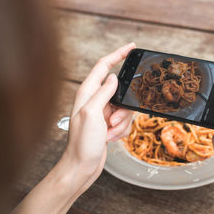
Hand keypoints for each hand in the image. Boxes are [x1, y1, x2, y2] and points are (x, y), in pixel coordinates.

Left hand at [4, 44, 135, 213]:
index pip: (104, 66)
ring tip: (108, 132)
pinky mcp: (109, 123)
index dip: (118, 54)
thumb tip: (113, 77)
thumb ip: (104, 92)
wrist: (82, 166)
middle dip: (124, 108)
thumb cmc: (82, 143)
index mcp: (88, 92)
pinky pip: (125, 120)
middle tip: (113, 121)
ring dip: (121, 122)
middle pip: (121, 91)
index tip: (132, 46)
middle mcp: (95, 100)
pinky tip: (109, 138)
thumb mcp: (92, 114)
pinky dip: (121, 130)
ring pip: (125, 108)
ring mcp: (103, 111)